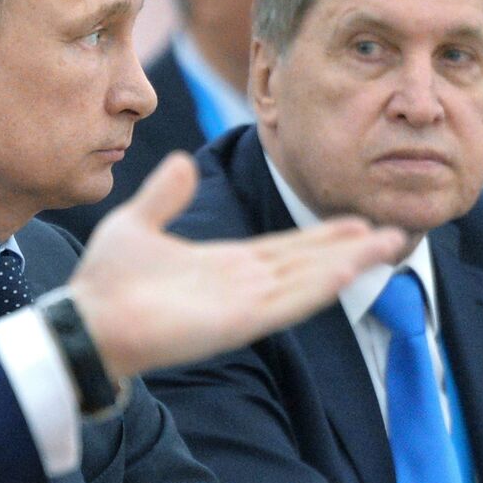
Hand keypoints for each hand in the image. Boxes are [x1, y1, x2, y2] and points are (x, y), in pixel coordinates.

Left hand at [69, 153, 406, 378]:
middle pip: (309, 263)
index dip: (322, 236)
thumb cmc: (107, 282)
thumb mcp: (137, 224)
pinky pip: (287, 302)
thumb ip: (164, 196)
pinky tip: (348, 270)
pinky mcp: (236, 322)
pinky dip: (319, 287)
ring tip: (389, 245)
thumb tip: (180, 161)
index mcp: (223, 264)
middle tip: (395, 233)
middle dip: (351, 249)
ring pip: (308, 280)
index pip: (285, 248)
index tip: (357, 222)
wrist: (87, 320)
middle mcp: (241, 286)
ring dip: (349, 264)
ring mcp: (242, 305)